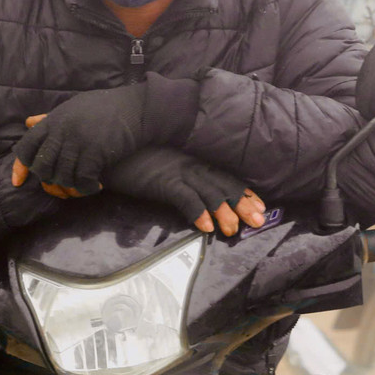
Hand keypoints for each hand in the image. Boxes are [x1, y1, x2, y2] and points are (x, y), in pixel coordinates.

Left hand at [11, 85, 149, 194]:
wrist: (136, 107)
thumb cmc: (106, 106)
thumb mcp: (74, 106)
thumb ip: (51, 118)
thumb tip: (28, 122)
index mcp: (54, 120)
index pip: (26, 147)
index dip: (21, 167)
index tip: (19, 181)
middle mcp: (62, 131)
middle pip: (42, 166)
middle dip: (48, 179)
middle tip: (62, 181)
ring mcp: (78, 142)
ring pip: (61, 176)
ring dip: (70, 186)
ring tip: (81, 184)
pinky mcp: (95, 152)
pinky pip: (82, 180)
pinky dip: (86, 188)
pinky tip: (95, 187)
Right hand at [101, 147, 265, 235]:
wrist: (113, 145)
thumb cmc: (136, 155)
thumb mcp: (165, 162)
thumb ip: (181, 173)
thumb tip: (197, 192)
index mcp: (193, 159)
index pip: (224, 175)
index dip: (244, 191)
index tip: (261, 205)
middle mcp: (191, 163)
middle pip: (223, 184)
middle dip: (243, 203)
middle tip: (260, 221)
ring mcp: (177, 171)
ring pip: (209, 191)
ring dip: (224, 211)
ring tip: (234, 229)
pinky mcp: (162, 181)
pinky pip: (184, 197)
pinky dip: (197, 211)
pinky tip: (206, 227)